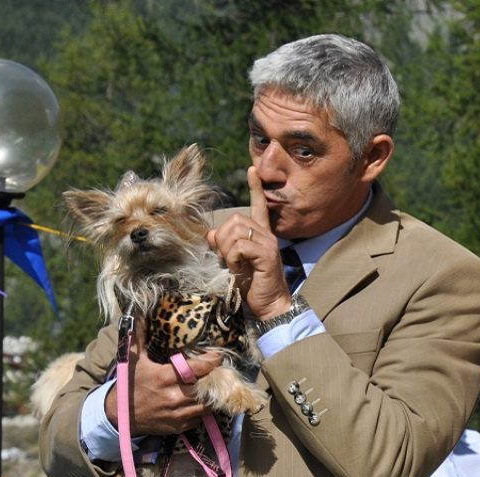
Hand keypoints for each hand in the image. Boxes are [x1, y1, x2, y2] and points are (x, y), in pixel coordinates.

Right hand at [105, 319, 222, 435]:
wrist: (119, 415)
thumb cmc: (129, 384)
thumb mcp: (133, 358)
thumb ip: (140, 335)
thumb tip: (140, 312)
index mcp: (164, 377)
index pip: (197, 368)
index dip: (212, 361)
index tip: (219, 355)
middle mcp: (174, 396)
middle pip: (207, 387)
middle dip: (215, 378)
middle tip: (220, 370)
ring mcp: (178, 414)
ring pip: (207, 404)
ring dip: (212, 395)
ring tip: (214, 385)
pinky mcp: (179, 426)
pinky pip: (200, 418)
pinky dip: (202, 409)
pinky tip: (201, 400)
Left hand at [206, 166, 292, 320]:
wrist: (269, 305)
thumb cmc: (252, 285)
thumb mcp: (233, 263)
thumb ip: (223, 246)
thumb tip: (210, 234)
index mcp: (260, 234)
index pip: (259, 205)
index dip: (255, 187)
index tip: (252, 169)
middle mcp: (266, 235)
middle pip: (235, 220)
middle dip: (223, 240)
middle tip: (229, 259)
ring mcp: (268, 243)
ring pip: (235, 232)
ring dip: (227, 250)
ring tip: (235, 265)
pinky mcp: (266, 254)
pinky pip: (240, 246)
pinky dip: (233, 259)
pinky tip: (240, 269)